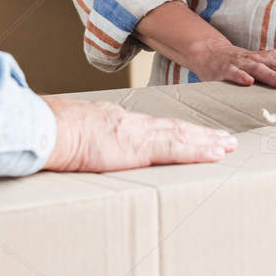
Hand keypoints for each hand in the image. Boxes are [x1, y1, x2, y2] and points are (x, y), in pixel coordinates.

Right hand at [41, 96, 237, 171]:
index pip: (152, 128)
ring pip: (182, 136)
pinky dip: (199, 150)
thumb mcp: (69, 135)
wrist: (47, 128)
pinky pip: (177, 148)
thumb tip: (75, 150)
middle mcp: (132, 124)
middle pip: (174, 128)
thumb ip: (80, 141)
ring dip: (207, 141)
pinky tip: (216, 152)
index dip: (175, 131)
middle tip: (224, 139)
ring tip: (228, 145)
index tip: (190, 135)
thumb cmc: (50, 135)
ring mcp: (138, 135)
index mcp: (114, 123)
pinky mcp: (140, 148)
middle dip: (200, 134)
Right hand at [188, 39, 275, 88]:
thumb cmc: (243, 62)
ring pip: (258, 68)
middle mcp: (258, 58)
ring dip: (271, 75)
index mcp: (269, 58)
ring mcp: (241, 63)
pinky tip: (248, 82)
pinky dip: (241, 76)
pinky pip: (233, 72)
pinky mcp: (225, 69)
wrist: (211, 53)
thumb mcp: (264, 64)